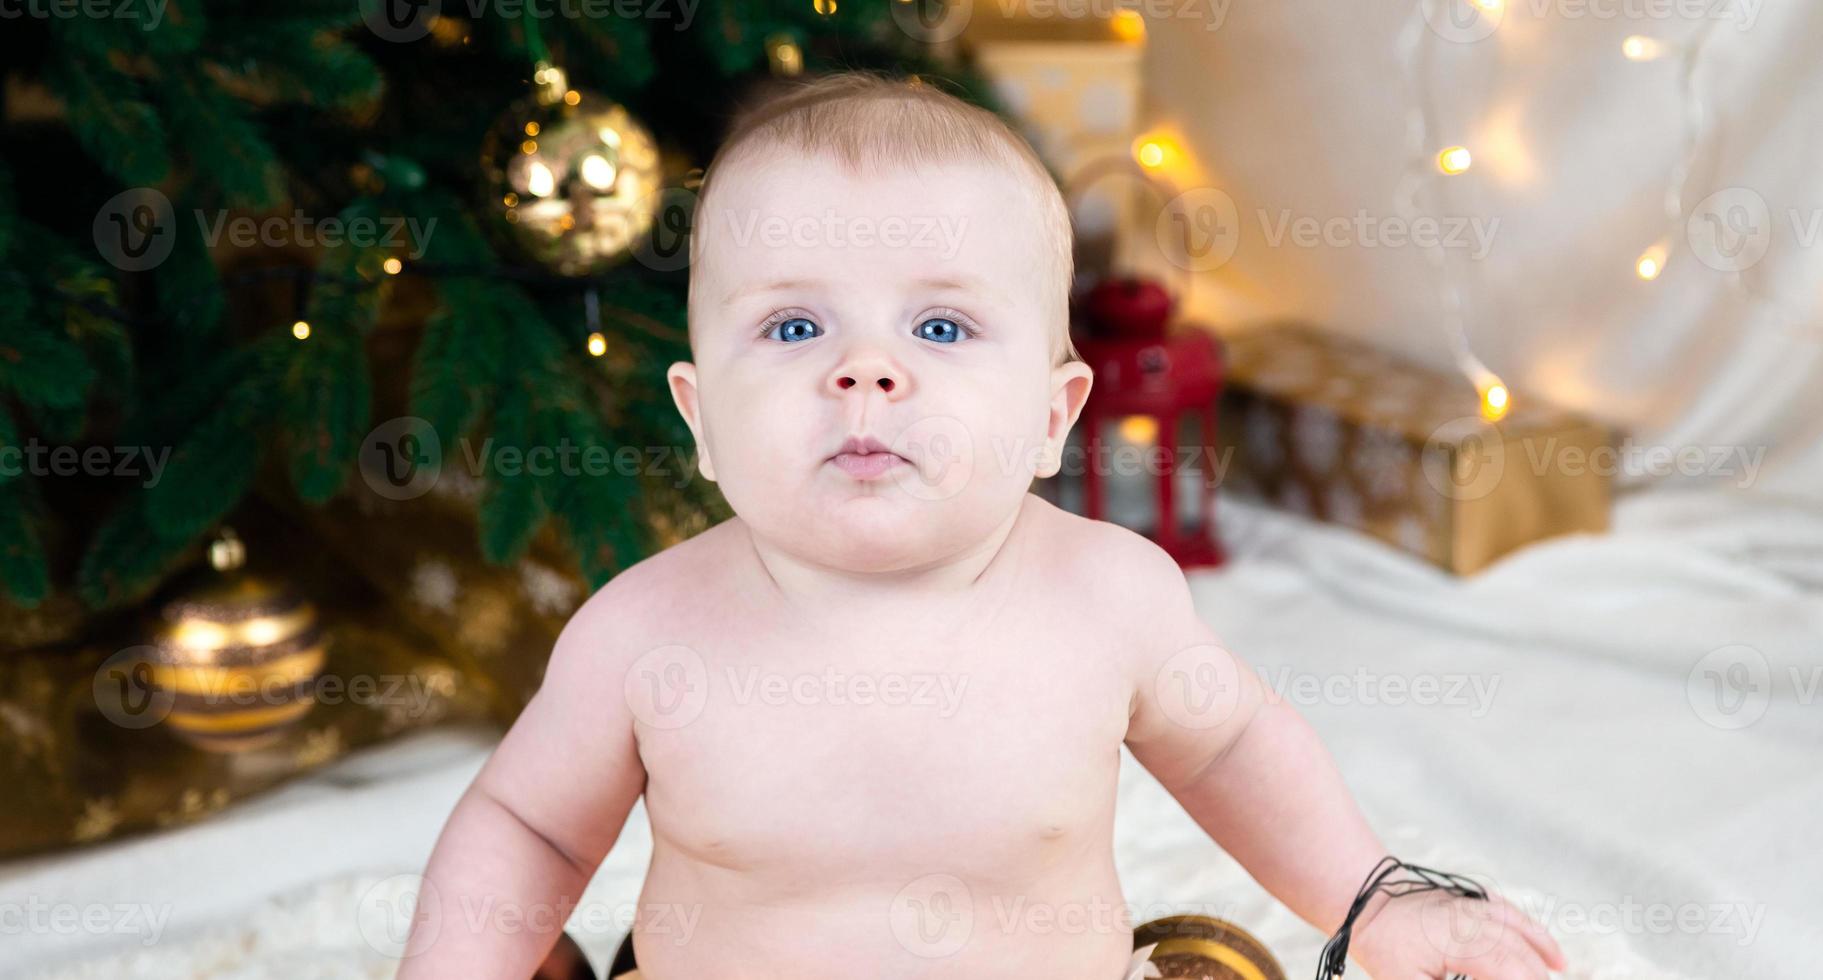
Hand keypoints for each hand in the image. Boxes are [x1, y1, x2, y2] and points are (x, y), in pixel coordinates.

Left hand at [1347, 889, 1567, 979]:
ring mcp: (1477, 906)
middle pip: (1518, 955)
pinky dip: (1537, 936)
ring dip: (1540, 962)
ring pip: (1521, 934)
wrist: (1369, 903)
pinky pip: (1515, 917)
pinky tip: (1555, 958)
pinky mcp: (1477, 901)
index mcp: (1458, 940)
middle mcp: (1473, 919)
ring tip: (1554, 979)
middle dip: (1533, 977)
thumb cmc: (1386, 947)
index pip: (1506, 969)